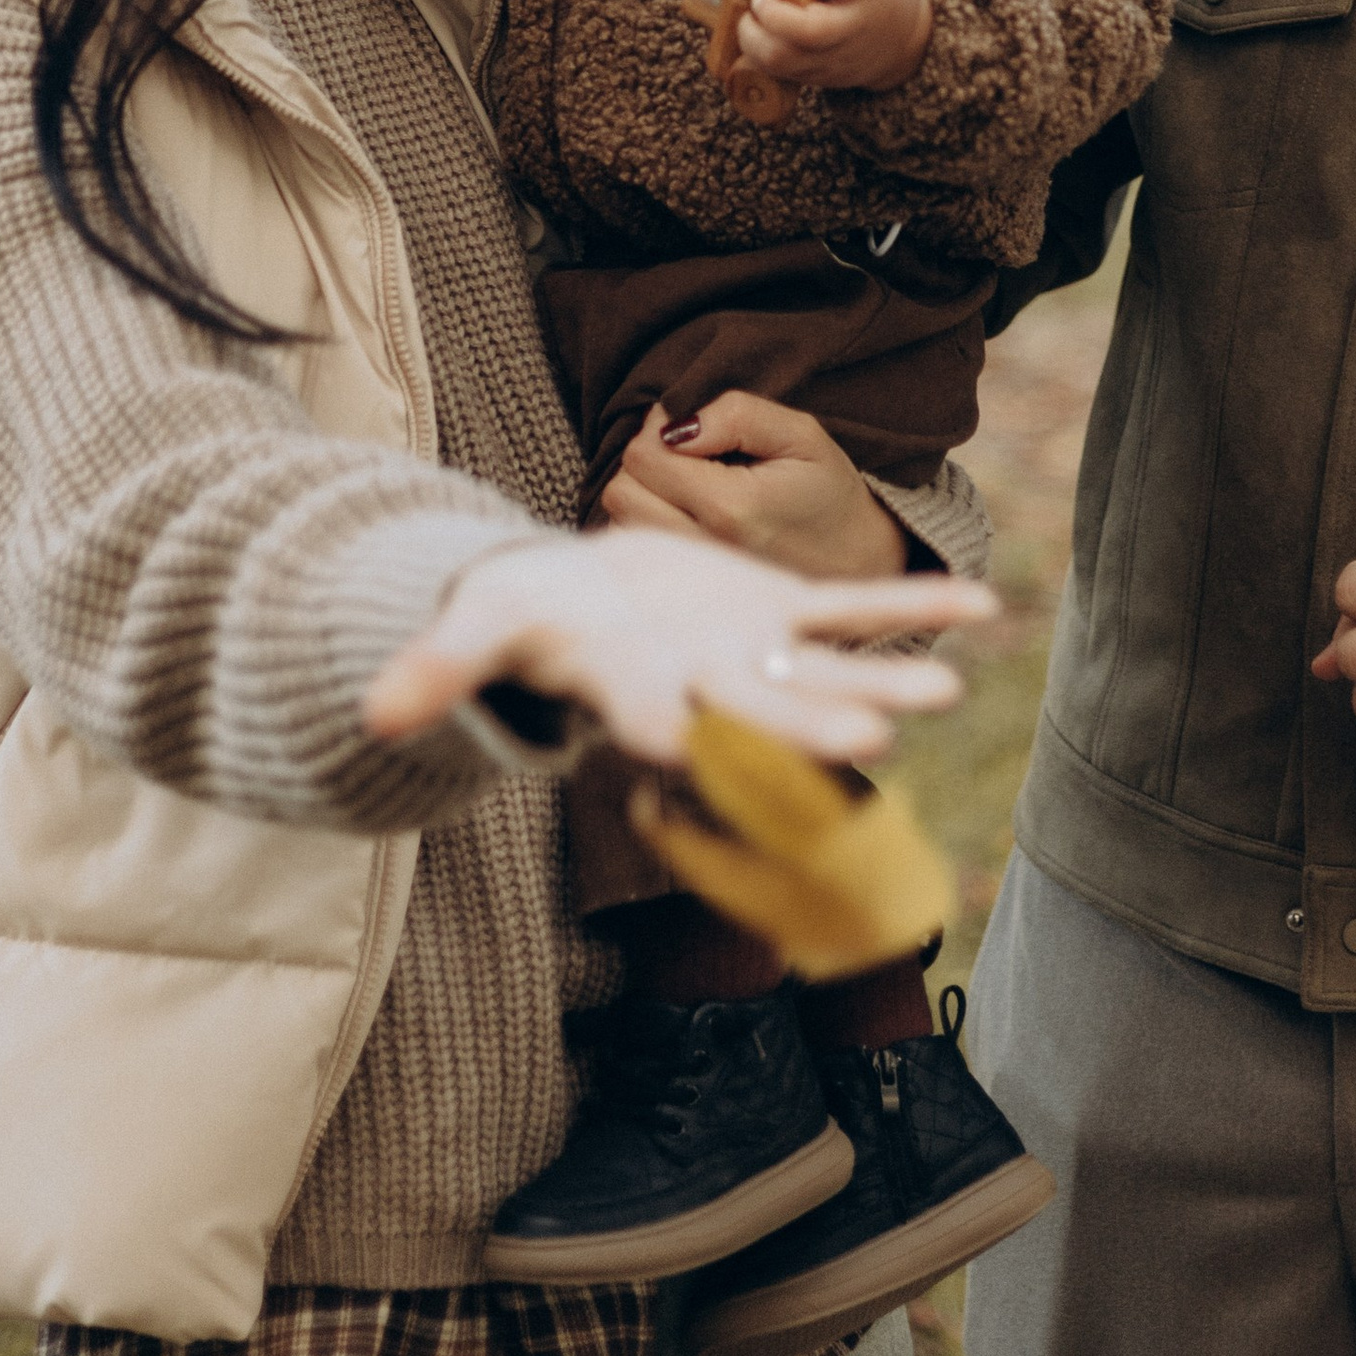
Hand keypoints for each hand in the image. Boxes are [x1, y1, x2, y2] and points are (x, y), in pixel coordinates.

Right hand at [362, 525, 988, 767]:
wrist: (571, 599)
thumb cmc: (520, 619)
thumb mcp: (478, 629)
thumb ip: (441, 669)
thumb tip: (376, 713)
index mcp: (643, 705)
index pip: (679, 731)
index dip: (714, 743)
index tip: (747, 756)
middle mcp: (713, 694)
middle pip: (770, 716)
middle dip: (821, 725)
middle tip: (877, 737)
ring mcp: (756, 654)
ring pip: (830, 668)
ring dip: (889, 674)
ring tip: (955, 685)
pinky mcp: (780, 607)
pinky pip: (858, 606)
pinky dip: (913, 605)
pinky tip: (979, 606)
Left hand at [598, 391, 910, 580]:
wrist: (859, 567)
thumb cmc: (830, 495)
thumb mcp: (801, 435)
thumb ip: (736, 416)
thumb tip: (673, 426)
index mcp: (731, 510)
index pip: (644, 457)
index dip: (658, 430)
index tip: (690, 430)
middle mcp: (704, 551)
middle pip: (622, 493)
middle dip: (644, 463)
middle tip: (686, 456)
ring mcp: (693, 582)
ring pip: (623, 523)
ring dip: (644, 496)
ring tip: (689, 487)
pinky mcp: (689, 595)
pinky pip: (640, 550)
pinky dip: (649, 524)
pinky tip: (686, 516)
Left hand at [737, 0, 933, 93]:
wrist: (903, 45)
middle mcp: (850, 28)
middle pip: (808, 30)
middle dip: (772, 10)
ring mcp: (832, 57)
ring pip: (783, 58)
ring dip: (754, 35)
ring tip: (751, 15)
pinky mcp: (817, 76)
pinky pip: (775, 72)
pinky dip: (755, 53)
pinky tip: (758, 33)